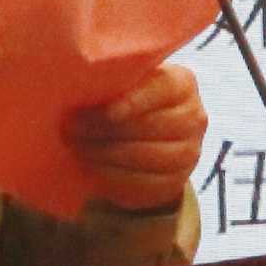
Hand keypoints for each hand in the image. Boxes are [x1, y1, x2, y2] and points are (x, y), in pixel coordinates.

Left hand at [61, 64, 204, 212]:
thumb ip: (115, 81)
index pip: (162, 90)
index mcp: (183, 85)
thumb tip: (83, 82)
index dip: (133, 101)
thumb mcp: (127, 83)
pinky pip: (143, 184)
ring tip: (77, 146)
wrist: (145, 138)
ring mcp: (189, 154)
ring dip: (105, 153)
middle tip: (71, 127)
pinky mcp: (175, 183)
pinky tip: (90, 167)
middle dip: (106, 129)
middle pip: (151, 126)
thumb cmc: (128, 100)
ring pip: (146, 157)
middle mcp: (194, 118)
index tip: (104, 111)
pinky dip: (112, 176)